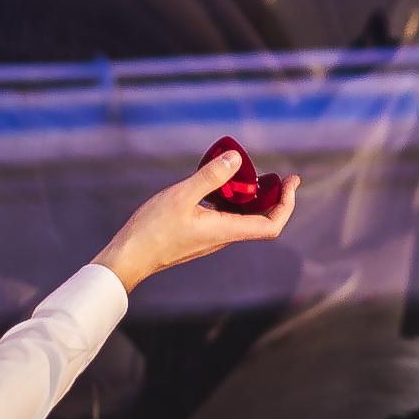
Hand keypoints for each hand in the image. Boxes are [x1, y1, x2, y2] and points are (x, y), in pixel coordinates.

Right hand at [94, 150, 299, 290]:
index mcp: (225, 231)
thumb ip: (211, 177)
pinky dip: (230, 201)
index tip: (291, 181)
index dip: (286, 204)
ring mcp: (209, 238)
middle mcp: (222, 237)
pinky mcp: (197, 235)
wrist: (128, 258)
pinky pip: (223, 217)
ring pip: (241, 218)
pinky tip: (216, 186)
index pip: (271, 225)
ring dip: (251, 198)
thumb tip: (237, 160)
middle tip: (277, 175)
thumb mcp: (182, 195)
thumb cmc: (152, 230)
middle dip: (273, 196)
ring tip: (249, 175)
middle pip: (260, 220)